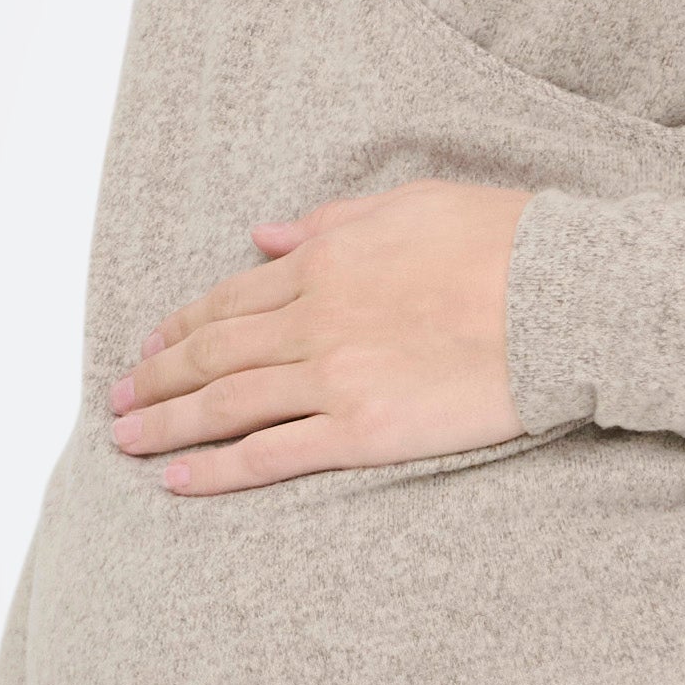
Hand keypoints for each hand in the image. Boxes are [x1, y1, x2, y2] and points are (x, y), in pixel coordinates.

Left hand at [109, 179, 528, 493]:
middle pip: (212, 353)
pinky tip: (177, 480)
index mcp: (326, 261)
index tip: (152, 344)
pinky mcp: (363, 431)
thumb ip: (330, 222)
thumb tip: (265, 234)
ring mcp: (334, 377)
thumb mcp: (412, 204)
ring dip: (166, 423)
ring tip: (125, 439)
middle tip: (117, 399)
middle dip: (156, 377)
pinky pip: (271, 454)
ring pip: (225, 404)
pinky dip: (216, 469)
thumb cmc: (507, 244)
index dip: (182, 325)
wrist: (566, 298)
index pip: (232, 298)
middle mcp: (315, 318)